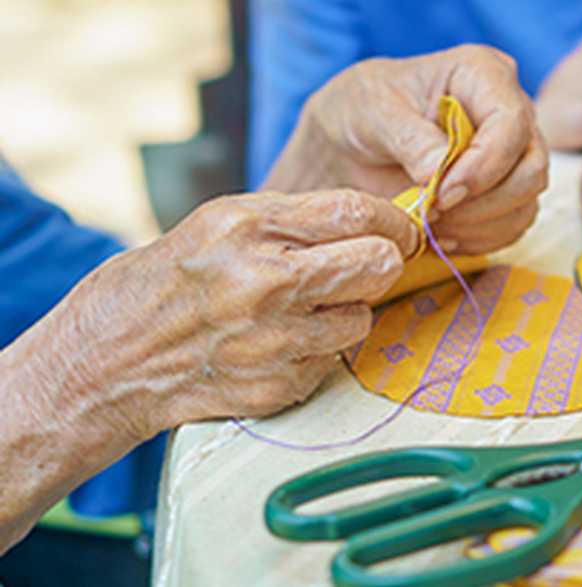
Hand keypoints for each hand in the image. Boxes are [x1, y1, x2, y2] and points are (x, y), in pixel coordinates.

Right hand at [33, 189, 417, 438]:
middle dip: (383, 263)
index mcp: (246, 227)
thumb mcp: (218, 224)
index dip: (393, 221)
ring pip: (363, 318)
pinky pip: (333, 360)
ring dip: (347, 312)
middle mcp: (263, 282)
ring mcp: (272, 340)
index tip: (401, 230)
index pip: (355, 213)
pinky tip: (281, 343)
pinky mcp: (278, 386)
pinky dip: (319, 350)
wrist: (108, 360)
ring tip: (308, 309)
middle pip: (377, 265)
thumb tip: (371, 221)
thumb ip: (292, 220)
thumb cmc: (166, 281)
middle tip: (370, 266)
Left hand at [265, 45, 547, 254]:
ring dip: (478, 225)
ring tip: (430, 222)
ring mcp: (514, 156)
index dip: (483, 165)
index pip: (511, 123)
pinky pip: (512, 227)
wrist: (352, 144)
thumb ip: (408, 138)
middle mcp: (511, 113)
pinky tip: (441, 232)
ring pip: (526, 204)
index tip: (441, 192)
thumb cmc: (362, 111)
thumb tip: (440, 172)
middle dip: (482, 202)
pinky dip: (477, 239)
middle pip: (531, 169)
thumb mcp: (372, 112)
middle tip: (432, 211)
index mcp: (484, 75)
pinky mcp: (507, 193)